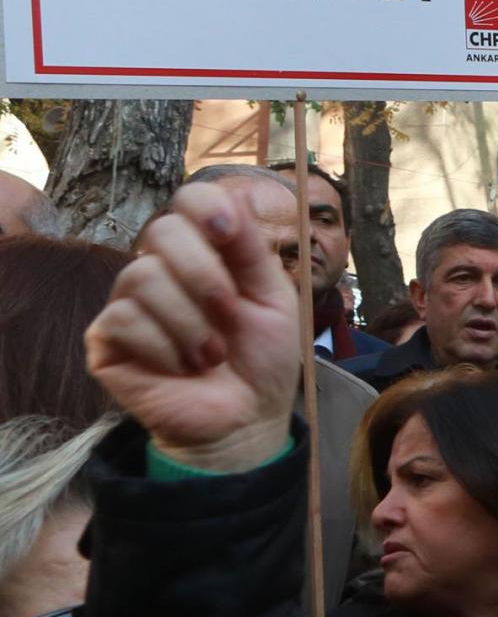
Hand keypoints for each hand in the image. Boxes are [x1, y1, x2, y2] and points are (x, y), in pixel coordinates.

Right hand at [86, 182, 298, 471]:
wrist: (247, 417)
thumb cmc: (262, 358)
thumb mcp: (273, 297)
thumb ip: (252, 249)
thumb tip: (231, 200)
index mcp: (204, 252)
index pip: (188, 199)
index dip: (205, 207)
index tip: (228, 233)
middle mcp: (161, 268)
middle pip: (162, 231)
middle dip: (206, 276)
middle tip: (229, 315)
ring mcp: (128, 302)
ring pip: (143, 276)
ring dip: (191, 322)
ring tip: (210, 355)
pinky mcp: (105, 339)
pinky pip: (125, 319)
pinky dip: (166, 347)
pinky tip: (181, 368)